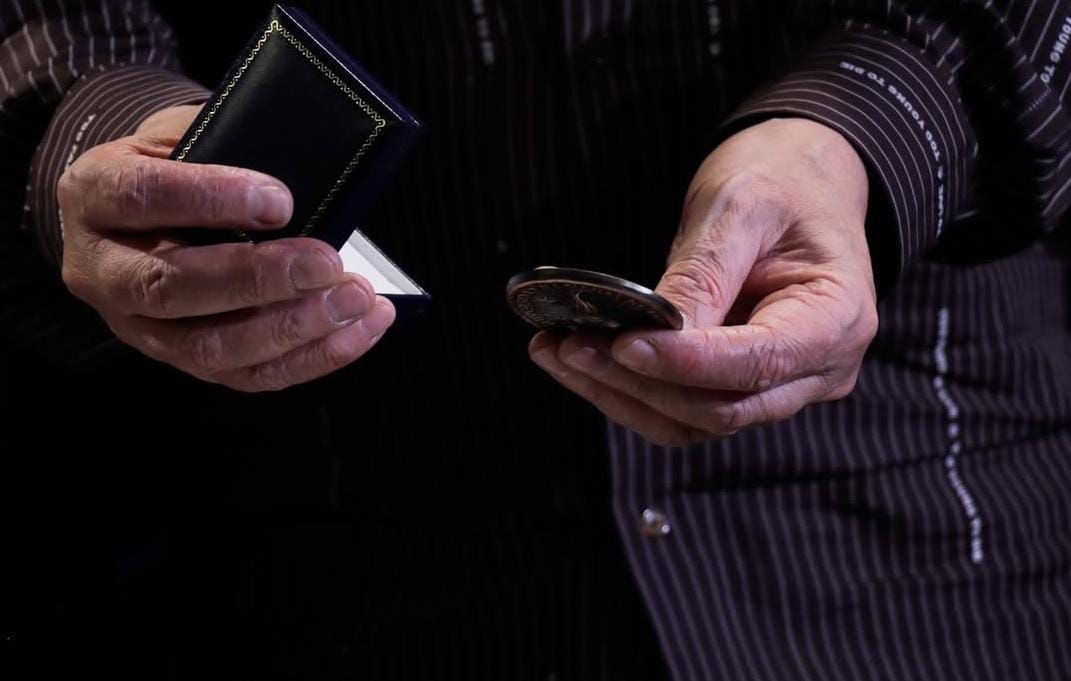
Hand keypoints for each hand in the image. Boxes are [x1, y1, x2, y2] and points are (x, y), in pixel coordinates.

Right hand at [59, 105, 394, 390]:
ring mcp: (137, 325)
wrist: (140, 207)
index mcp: (95, 195)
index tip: (280, 201)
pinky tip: (360, 330)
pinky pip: (247, 375)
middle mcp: (101, 270)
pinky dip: (312, 357)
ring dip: (293, 328)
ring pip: (208, 347)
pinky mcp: (181, 360)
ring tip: (356, 301)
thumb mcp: (185, 134)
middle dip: (258, 280)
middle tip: (328, 263)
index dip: (210, 199)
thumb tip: (308, 176)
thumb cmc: (177, 163)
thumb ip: (227, 148)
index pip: (141, 197)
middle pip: (170, 287)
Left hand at [530, 118, 878, 444]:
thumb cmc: (781, 180)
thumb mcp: (741, 205)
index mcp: (836, 319)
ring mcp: (784, 387)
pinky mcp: (742, 387)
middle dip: (640, 382)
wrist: (802, 182)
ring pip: (694, 421)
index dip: (686, 362)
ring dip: (622, 394)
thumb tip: (652, 332)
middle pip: (722, 406)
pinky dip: (629, 391)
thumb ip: (703, 272)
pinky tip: (579, 359)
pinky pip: (683, 410)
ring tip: (558, 351)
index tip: (621, 342)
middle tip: (569, 345)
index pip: (759, 362)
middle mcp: (819, 369)